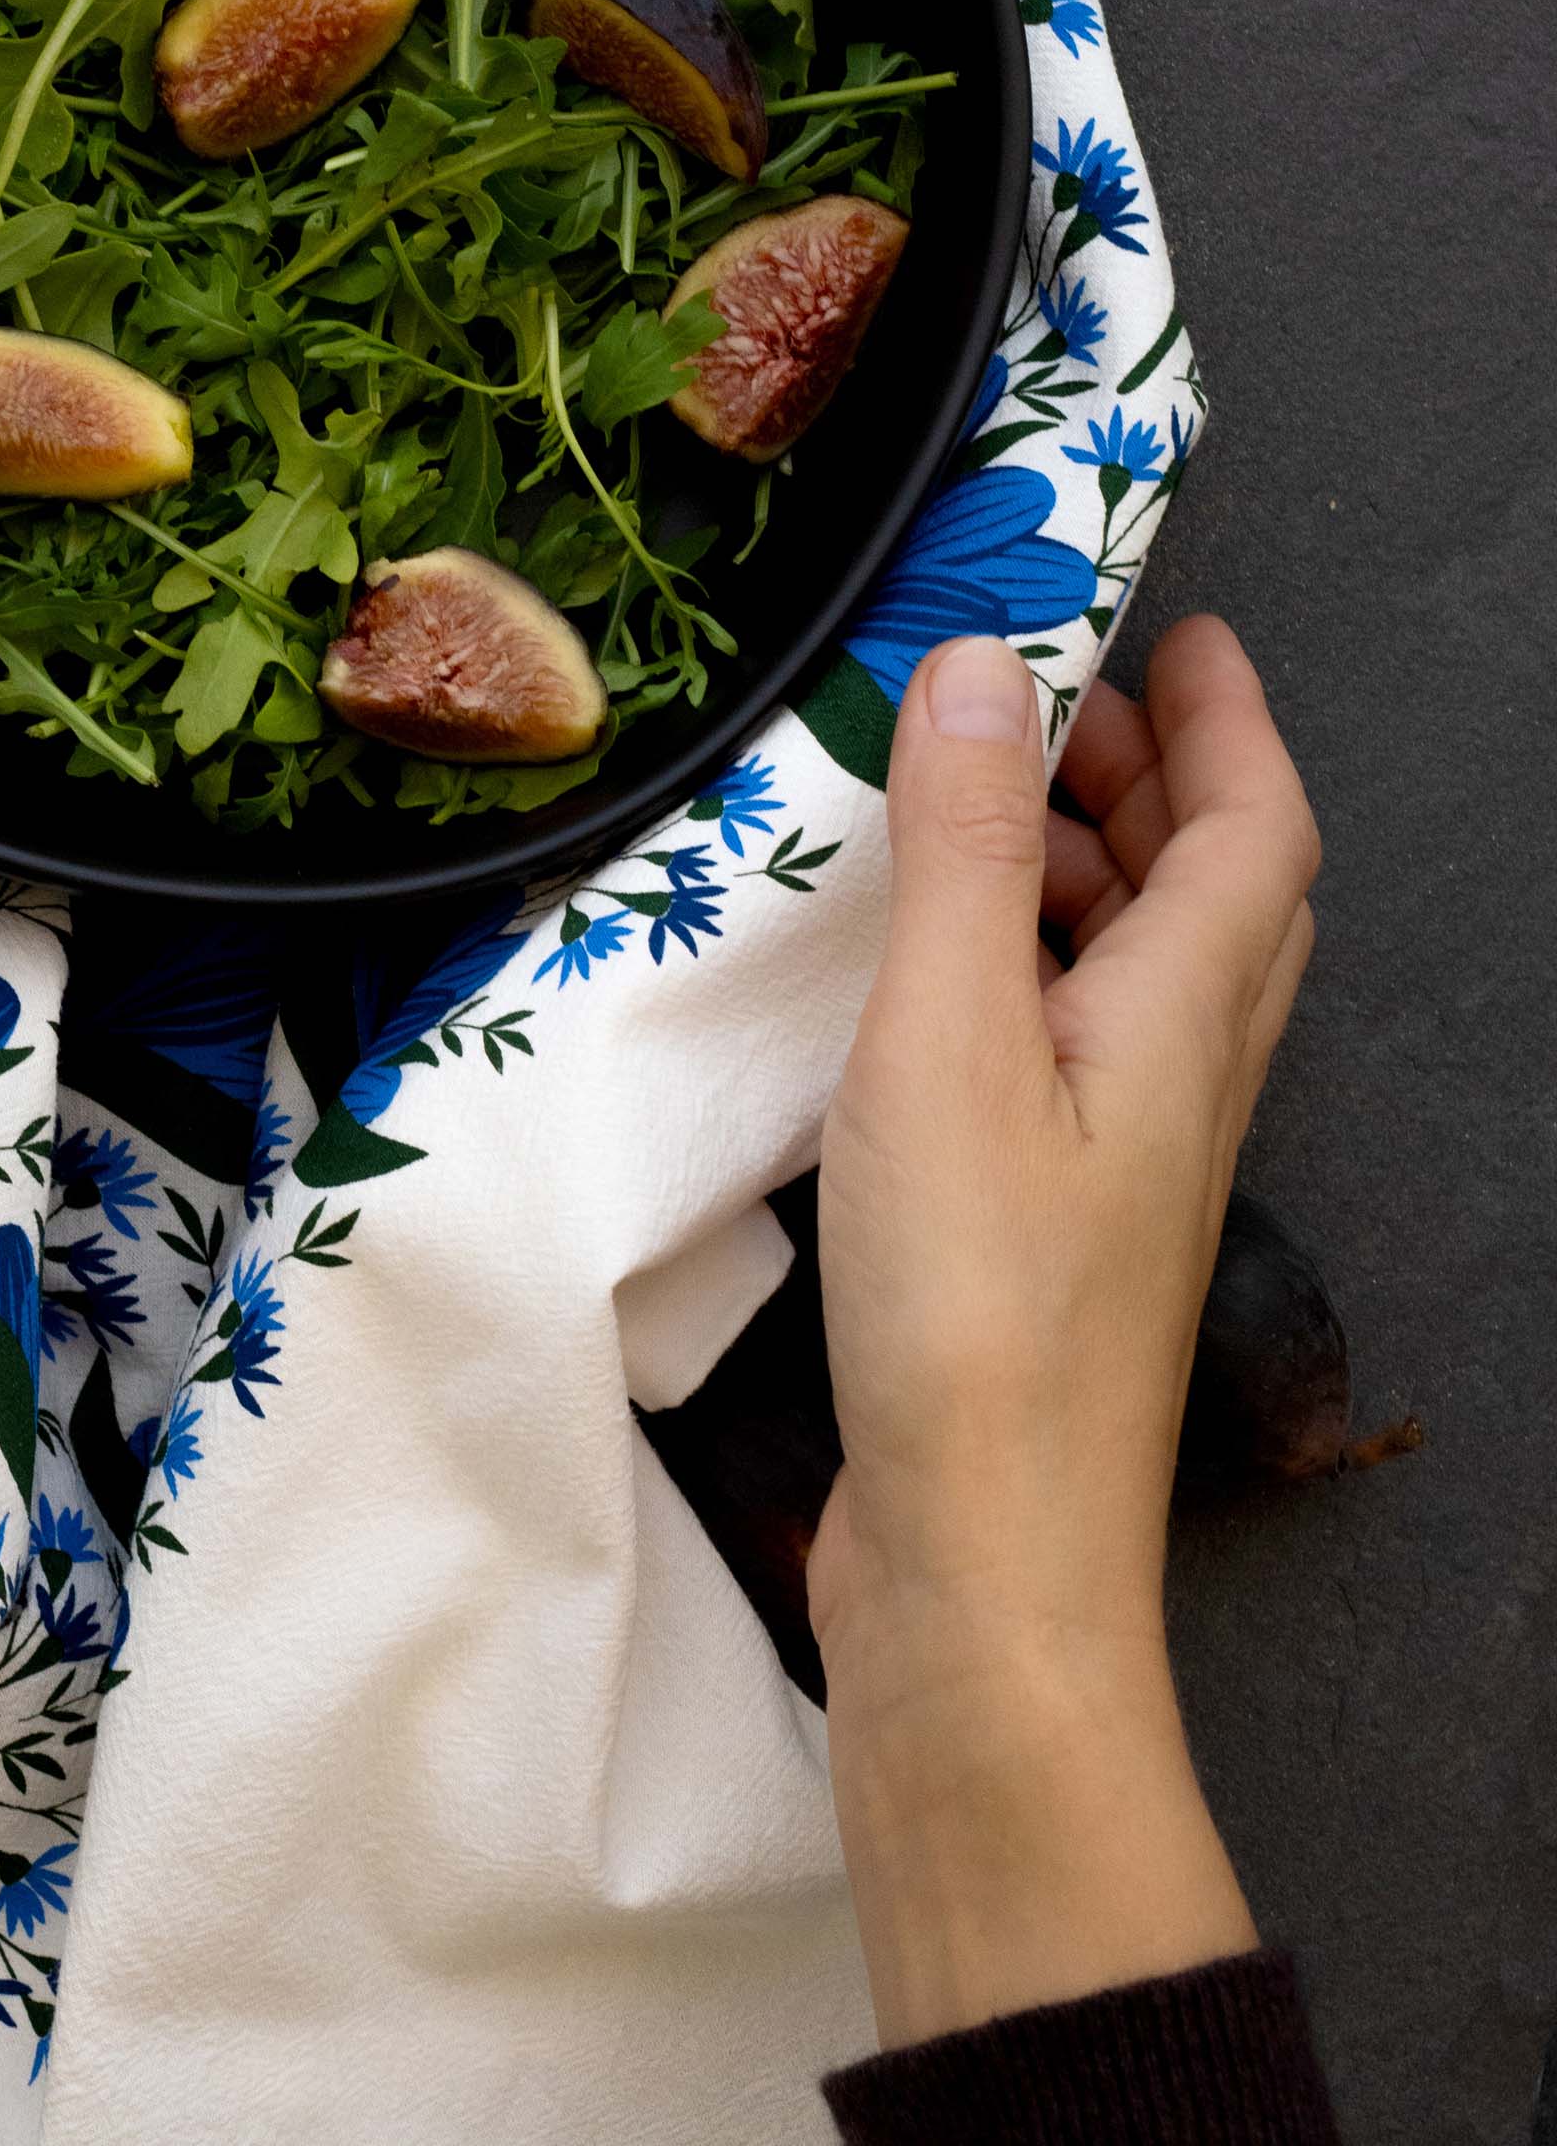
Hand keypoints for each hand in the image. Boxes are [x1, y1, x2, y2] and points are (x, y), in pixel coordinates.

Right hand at [809, 618, 1321, 2045]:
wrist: (984, 1558)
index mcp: (1184, 1016)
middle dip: (1151, 778)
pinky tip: (924, 981)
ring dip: (1084, 868)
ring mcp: (1122, 1159)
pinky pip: (1069, 1041)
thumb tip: (982, 663)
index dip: (1225, 716)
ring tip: (971, 812)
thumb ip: (957, 848)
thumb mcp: (947, 1037)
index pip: (1254, 828)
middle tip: (1049, 701)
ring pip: (1140, 970)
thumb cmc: (972, 1297)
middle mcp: (1179, 1079)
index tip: (1174, 621)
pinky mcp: (1053, 1223)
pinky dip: (1020, 964)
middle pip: (1211, 893)